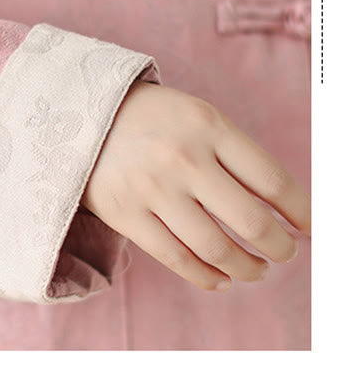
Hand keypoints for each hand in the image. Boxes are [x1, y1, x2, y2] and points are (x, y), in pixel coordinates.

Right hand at [82, 81, 310, 290]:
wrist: (81, 113)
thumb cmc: (153, 118)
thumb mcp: (196, 116)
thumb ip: (235, 154)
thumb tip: (284, 210)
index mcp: (207, 125)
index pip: (272, 180)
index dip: (302, 212)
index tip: (311, 228)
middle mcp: (182, 157)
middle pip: (251, 222)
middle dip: (279, 248)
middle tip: (283, 253)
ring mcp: (152, 188)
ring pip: (217, 249)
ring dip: (248, 268)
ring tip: (256, 269)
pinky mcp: (126, 213)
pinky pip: (177, 259)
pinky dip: (208, 278)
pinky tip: (222, 279)